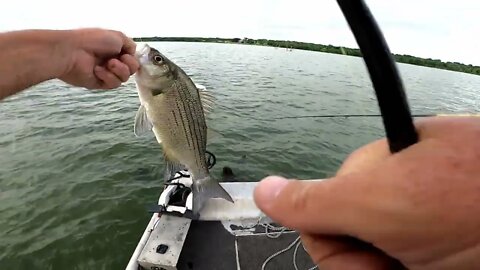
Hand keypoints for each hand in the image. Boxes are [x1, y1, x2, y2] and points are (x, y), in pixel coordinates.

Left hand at [59, 28, 138, 88]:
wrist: (72, 51)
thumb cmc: (92, 40)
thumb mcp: (117, 36)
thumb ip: (130, 44)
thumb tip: (133, 53)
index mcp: (114, 49)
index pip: (132, 59)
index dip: (132, 58)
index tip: (125, 54)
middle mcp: (111, 61)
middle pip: (131, 70)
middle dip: (128, 65)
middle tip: (116, 60)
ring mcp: (106, 73)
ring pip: (124, 78)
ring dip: (119, 71)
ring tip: (107, 64)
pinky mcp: (99, 83)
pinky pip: (113, 84)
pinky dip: (108, 77)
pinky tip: (97, 71)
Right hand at [254, 117, 479, 269]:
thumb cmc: (473, 199)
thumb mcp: (385, 200)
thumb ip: (316, 199)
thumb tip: (263, 190)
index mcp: (375, 175)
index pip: (318, 215)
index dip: (337, 243)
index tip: (370, 248)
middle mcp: (392, 201)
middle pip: (343, 247)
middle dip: (363, 265)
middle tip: (404, 262)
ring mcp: (414, 232)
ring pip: (366, 267)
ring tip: (429, 264)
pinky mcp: (423, 256)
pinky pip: (383, 268)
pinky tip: (429, 266)